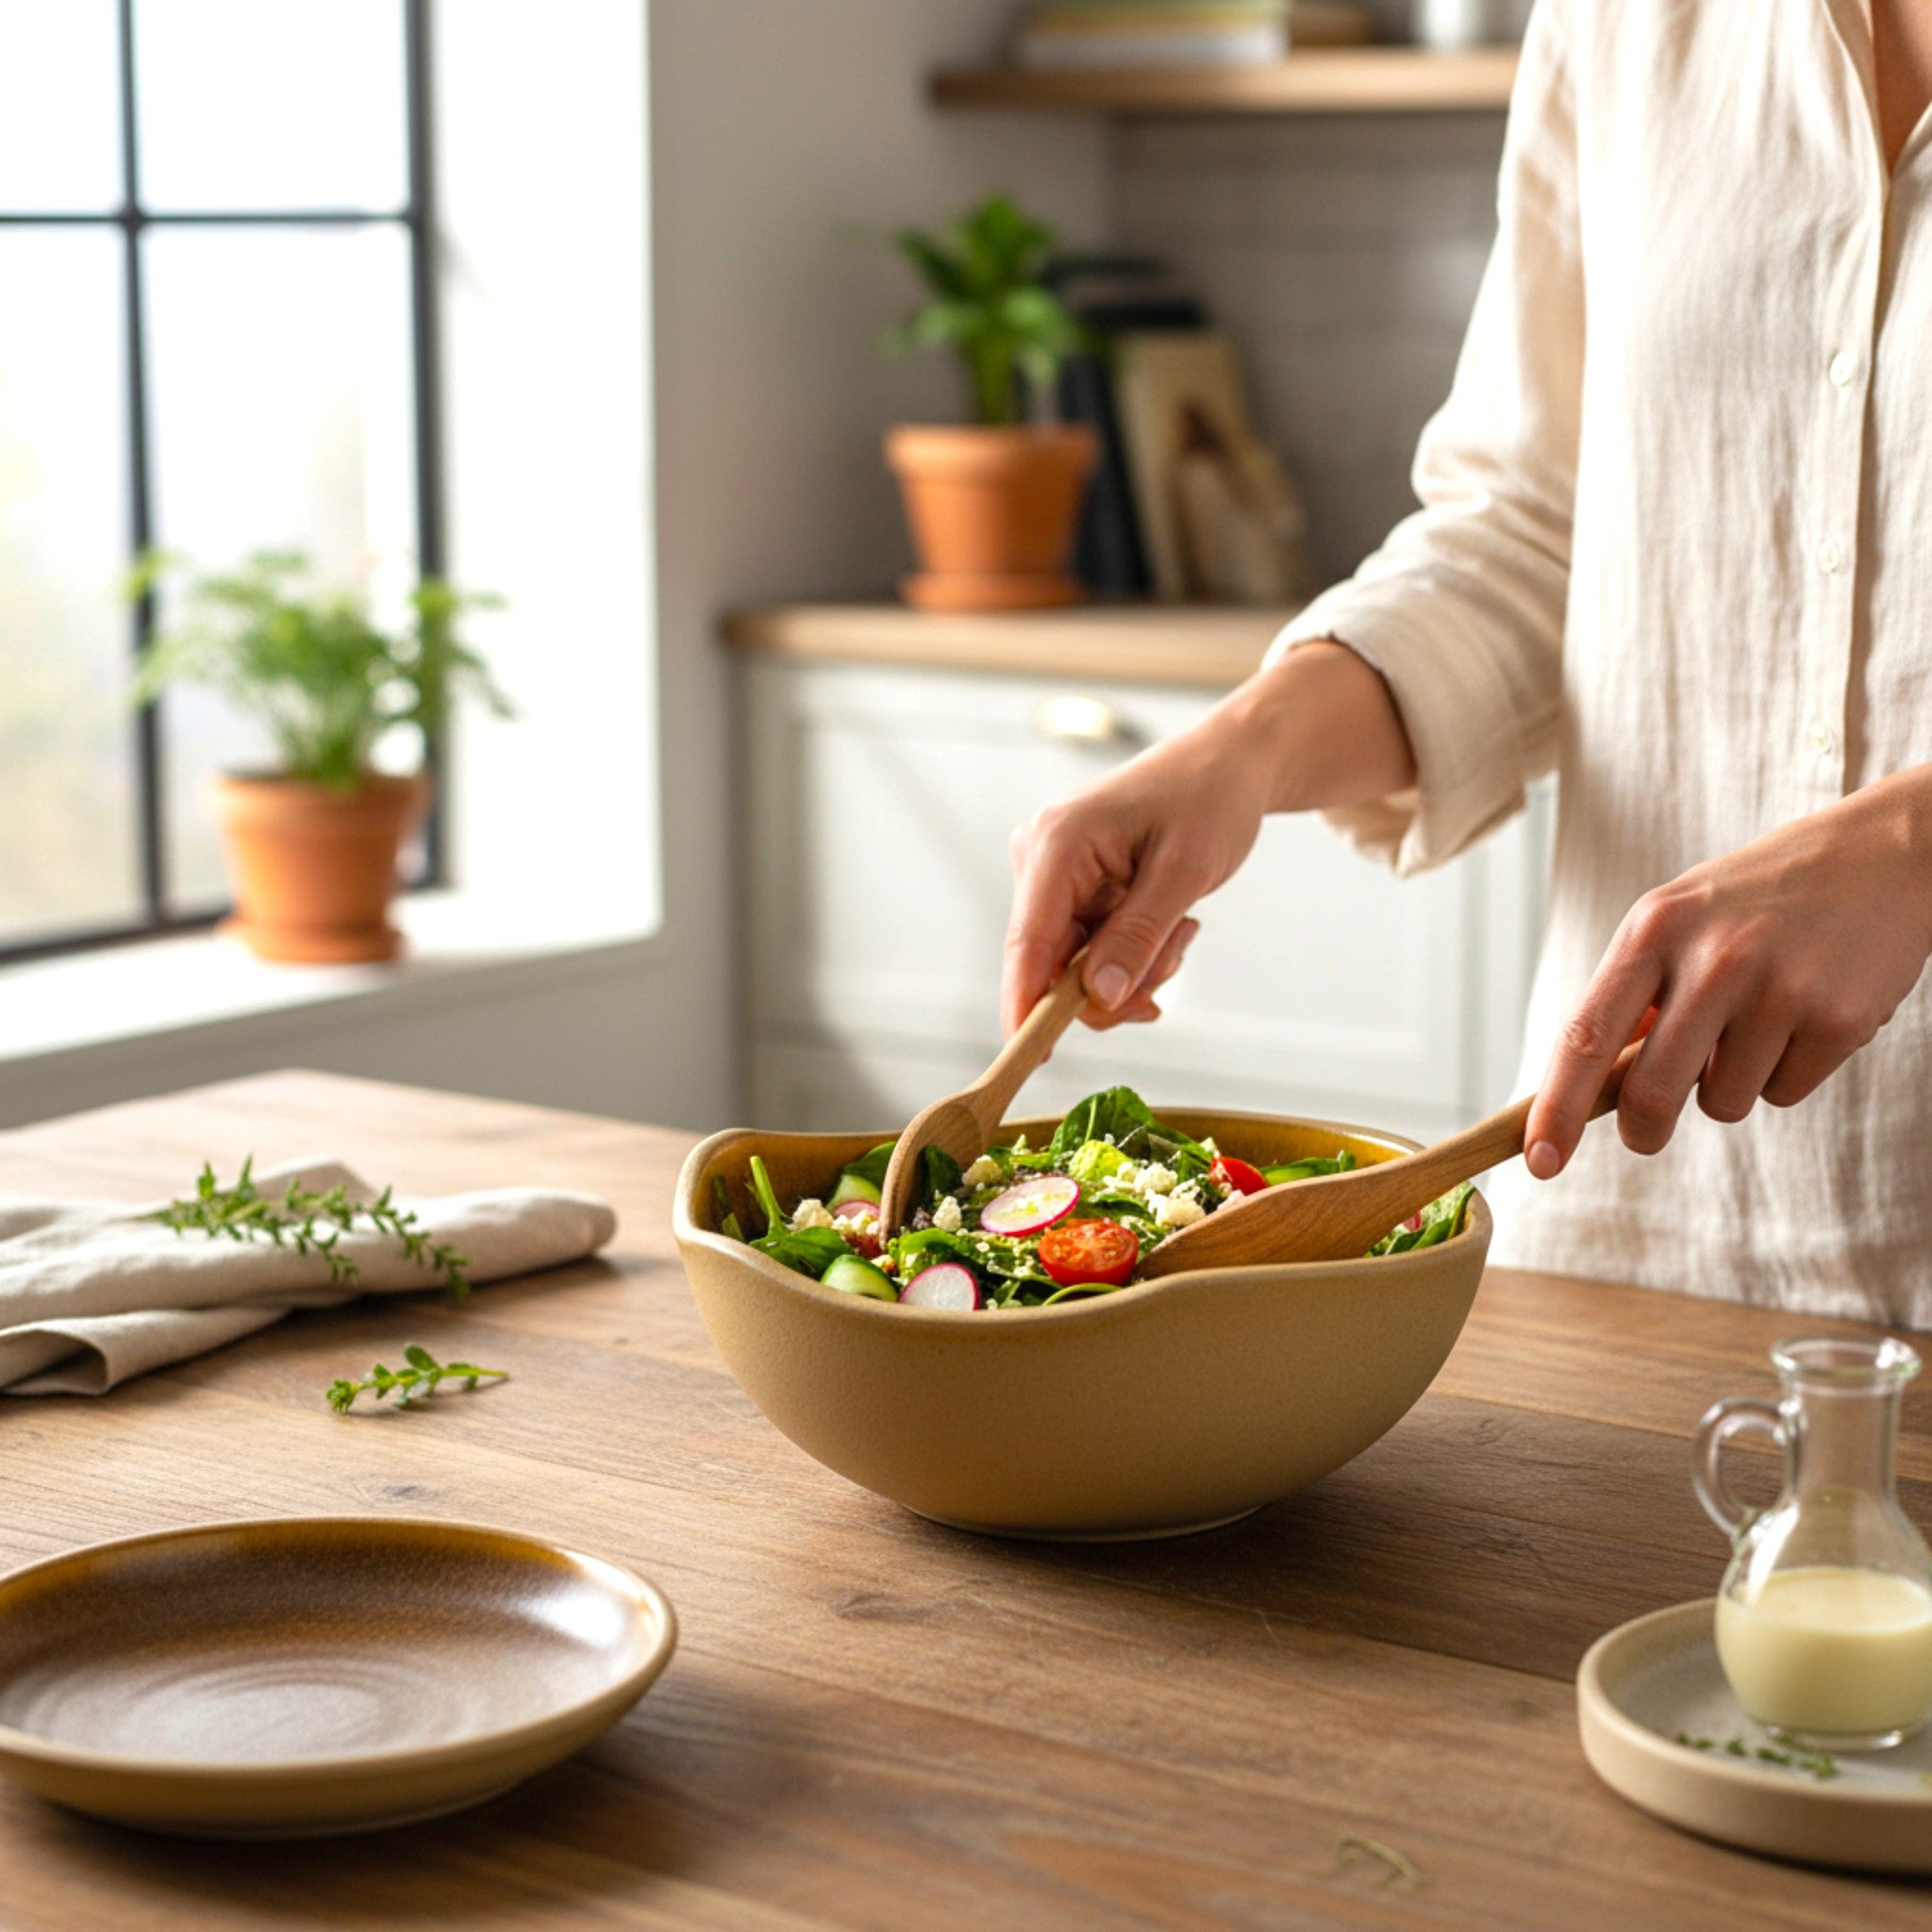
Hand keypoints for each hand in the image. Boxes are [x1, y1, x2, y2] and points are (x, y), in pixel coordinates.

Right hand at [1001, 642, 1416, 1034]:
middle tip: (1171, 967)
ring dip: (1131, 968)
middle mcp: (1040, 858)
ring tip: (1180, 930)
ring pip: (1076, 965)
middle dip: (1112, 984)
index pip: (1028, 942)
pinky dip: (1131, 954)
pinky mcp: (1070, 888)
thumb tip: (1099, 999)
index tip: (1030, 1059)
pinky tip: (1168, 924)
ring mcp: (1052, 874)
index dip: (1026, 1006)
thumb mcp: (1185, 873)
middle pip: (1052, 964)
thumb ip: (1138, 937)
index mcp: (1057, 843)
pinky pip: (1089, 950)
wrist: (1229, 765)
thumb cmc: (1209, 799)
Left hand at [1524, 768, 1931, 1176]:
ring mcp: (1779, 989)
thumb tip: (1591, 1088)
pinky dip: (1787, 1073)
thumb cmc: (1756, 899)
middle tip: (1646, 1133)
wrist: (1877, 856)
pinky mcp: (1840, 1019)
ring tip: (1759, 1018)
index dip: (1558, 1108)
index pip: (1586, 1036)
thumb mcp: (1677, 919)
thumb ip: (1634, 995)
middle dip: (1643, 1130)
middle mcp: (1713, 958)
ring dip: (1731, 1084)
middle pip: (1651, 1093)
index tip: (1539, 1160)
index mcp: (1653, 931)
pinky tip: (1805, 1016)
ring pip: (1723, 1102)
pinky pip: (1784, 1094)